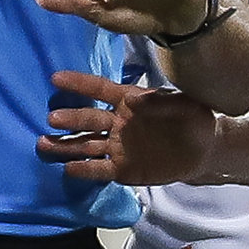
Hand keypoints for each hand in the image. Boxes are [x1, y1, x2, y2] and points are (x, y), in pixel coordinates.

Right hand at [40, 71, 218, 185]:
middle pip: (89, 119)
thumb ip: (161, 103)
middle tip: (52, 119)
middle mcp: (117, 123)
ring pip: (87, 144)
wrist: (205, 151)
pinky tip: (68, 169)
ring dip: (66, 145)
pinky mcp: (122, 169)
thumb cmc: (195, 120)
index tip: (56, 78)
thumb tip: (132, 100)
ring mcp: (117, 147)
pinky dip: (84, 169)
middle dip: (70, 118)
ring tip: (43, 144)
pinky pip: (100, 169)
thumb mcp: (187, 106)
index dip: (79, 84)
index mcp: (129, 101)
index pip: (100, 89)